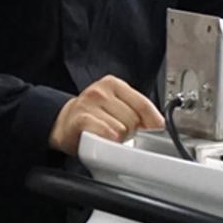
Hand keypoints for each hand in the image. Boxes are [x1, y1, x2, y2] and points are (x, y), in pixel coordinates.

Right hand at [48, 75, 164, 153]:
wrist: (64, 122)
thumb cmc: (93, 114)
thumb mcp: (115, 104)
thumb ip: (135, 109)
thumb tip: (157, 123)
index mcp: (113, 84)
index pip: (142, 102)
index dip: (152, 118)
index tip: (158, 127)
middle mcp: (101, 91)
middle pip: (133, 119)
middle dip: (131, 131)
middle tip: (121, 133)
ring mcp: (89, 103)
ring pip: (121, 128)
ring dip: (119, 138)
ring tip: (110, 136)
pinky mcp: (81, 119)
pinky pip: (104, 130)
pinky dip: (110, 136)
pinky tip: (110, 139)